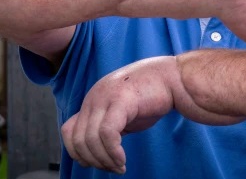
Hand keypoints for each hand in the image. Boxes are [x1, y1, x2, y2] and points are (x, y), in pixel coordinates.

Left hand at [61, 56, 242, 173]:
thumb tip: (94, 150)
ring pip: (90, 139)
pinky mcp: (121, 100)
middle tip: (113, 168)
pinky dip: (112, 153)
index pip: (69, 131)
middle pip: (77, 138)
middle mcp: (95, 95)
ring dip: (104, 160)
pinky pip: (107, 134)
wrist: (176, 78)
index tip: (96, 163)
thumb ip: (108, 124)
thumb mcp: (123, 110)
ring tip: (119, 166)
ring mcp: (106, 96)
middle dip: (93, 160)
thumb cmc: (154, 95)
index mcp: (94, 98)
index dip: (78, 152)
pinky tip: (122, 160)